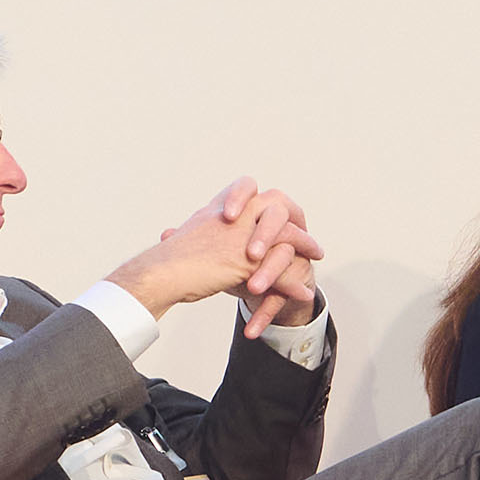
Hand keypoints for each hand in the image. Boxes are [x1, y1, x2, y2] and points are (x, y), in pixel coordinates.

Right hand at [108, 178, 326, 332]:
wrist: (161, 272)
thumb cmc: (166, 260)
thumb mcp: (185, 238)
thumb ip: (191, 232)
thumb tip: (173, 234)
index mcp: (217, 208)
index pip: (247, 186)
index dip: (266, 198)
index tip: (280, 210)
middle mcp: (233, 216)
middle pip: (277, 205)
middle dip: (295, 219)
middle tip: (307, 234)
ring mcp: (242, 236)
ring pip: (286, 235)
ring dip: (306, 245)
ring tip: (317, 255)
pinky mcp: (248, 262)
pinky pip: (281, 272)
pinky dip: (293, 284)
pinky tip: (303, 293)